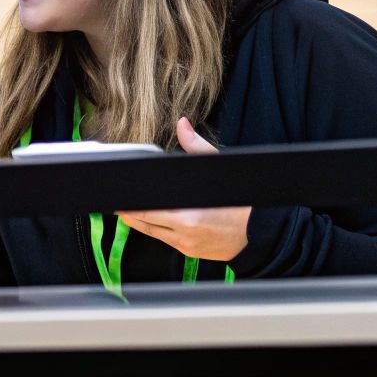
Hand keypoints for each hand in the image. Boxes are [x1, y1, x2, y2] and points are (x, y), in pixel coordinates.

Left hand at [117, 118, 251, 261]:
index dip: (130, 200)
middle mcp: (185, 231)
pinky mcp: (189, 252)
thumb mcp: (218, 168)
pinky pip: (163, 240)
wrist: (259, 232)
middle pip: (144, 220)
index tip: (122, 189)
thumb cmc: (239, 200)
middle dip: (128, 210)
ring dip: (136, 221)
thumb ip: (196, 146)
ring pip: (150, 232)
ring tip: (125, 209)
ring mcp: (186, 244)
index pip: (148, 206)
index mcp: (190, 212)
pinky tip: (146, 220)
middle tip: (117, 200)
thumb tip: (182, 124)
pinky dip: (153, 229)